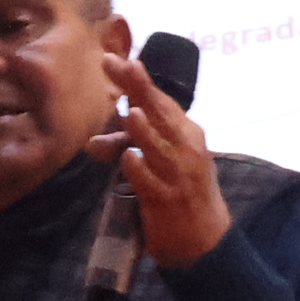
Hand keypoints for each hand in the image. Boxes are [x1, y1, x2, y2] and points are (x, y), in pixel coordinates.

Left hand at [91, 54, 230, 268]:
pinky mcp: (166, 201)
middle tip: (118, 65)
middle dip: (138, 90)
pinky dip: (140, 170)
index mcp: (187, 134)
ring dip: (144, 131)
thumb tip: (94, 143)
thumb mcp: (163, 164)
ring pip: (158, 148)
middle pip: (160, 115)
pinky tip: (129, 159)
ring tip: (131, 112)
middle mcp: (186, 150)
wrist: (205, 242)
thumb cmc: (183, 194)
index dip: (140, 81)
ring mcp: (177, 176)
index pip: (162, 101)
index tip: (119, 59)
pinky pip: (150, 183)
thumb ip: (131, 148)